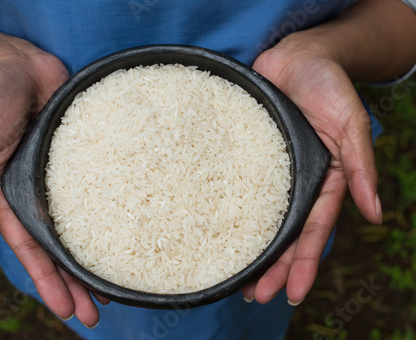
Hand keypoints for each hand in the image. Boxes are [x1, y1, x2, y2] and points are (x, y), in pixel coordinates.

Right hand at [0, 43, 107, 325]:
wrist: (18, 66)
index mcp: (13, 199)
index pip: (33, 250)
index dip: (49, 282)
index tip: (68, 311)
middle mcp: (42, 196)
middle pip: (63, 248)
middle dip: (77, 283)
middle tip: (98, 313)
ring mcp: (68, 180)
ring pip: (87, 227)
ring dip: (99, 258)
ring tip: (118, 287)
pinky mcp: (89, 159)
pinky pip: (107, 191)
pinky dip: (119, 214)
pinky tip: (134, 231)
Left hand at [242, 35, 381, 303]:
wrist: (297, 57)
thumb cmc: (328, 87)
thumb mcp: (350, 126)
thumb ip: (361, 168)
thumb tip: (377, 214)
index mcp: (322, 180)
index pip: (312, 231)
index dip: (303, 264)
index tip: (292, 295)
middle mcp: (294, 182)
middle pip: (282, 233)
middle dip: (272, 268)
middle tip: (255, 297)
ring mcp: (269, 172)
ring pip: (258, 218)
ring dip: (250, 249)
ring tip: (237, 279)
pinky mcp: (246, 156)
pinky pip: (235, 187)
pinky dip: (227, 211)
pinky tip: (213, 230)